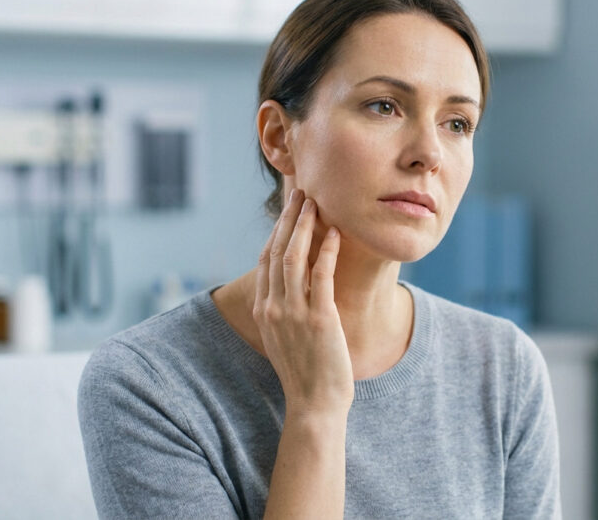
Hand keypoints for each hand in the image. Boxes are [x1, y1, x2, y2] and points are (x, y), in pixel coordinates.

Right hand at [252, 188, 352, 417]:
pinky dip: (327, 251)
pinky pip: (321, 276)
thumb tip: (292, 285)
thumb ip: (283, 309)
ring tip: (316, 203)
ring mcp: (294, 313)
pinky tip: (335, 233)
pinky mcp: (319, 319)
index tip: (288, 210)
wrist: (313, 404)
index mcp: (262, 310)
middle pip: (277, 251)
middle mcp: (273, 308)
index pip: (266, 259)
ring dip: (305, 226)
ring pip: (295, 258)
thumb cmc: (304, 372)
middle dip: (289, 218)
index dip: (277, 230)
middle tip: (302, 193)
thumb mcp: (284, 336)